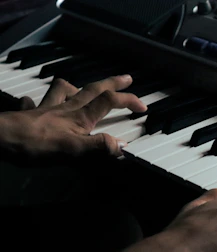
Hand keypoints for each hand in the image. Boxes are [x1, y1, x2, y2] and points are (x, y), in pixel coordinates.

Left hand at [0, 75, 146, 159]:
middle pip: (94, 90)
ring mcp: (48, 110)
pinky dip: (38, 102)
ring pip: (65, 91)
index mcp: (80, 117)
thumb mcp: (73, 150)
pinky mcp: (30, 115)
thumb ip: (99, 147)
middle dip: (113, 83)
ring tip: (81, 87)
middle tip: (126, 77)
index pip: (109, 102)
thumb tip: (122, 146)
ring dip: (75, 87)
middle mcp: (67, 109)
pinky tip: (36, 103)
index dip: (128, 101)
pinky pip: (35, 103)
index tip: (143, 106)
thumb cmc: (36, 144)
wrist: (0, 139)